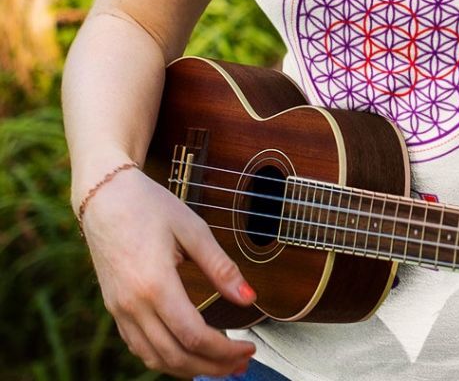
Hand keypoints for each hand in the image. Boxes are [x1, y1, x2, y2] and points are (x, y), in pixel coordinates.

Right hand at [80, 167, 258, 377]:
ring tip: (220, 366)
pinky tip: (187, 354)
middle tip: (241, 365)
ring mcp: (119, 311)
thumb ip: (221, 267)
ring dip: (189, 369)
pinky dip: (165, 359)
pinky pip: (139, 347)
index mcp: (155, 285)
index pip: (193, 336)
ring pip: (154, 359)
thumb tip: (250, 297)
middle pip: (175, 357)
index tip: (248, 349)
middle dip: (212, 368)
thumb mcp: (193, 229)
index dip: (224, 351)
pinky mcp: (114, 309)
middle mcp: (133, 306)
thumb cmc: (150, 207)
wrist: (105, 197)